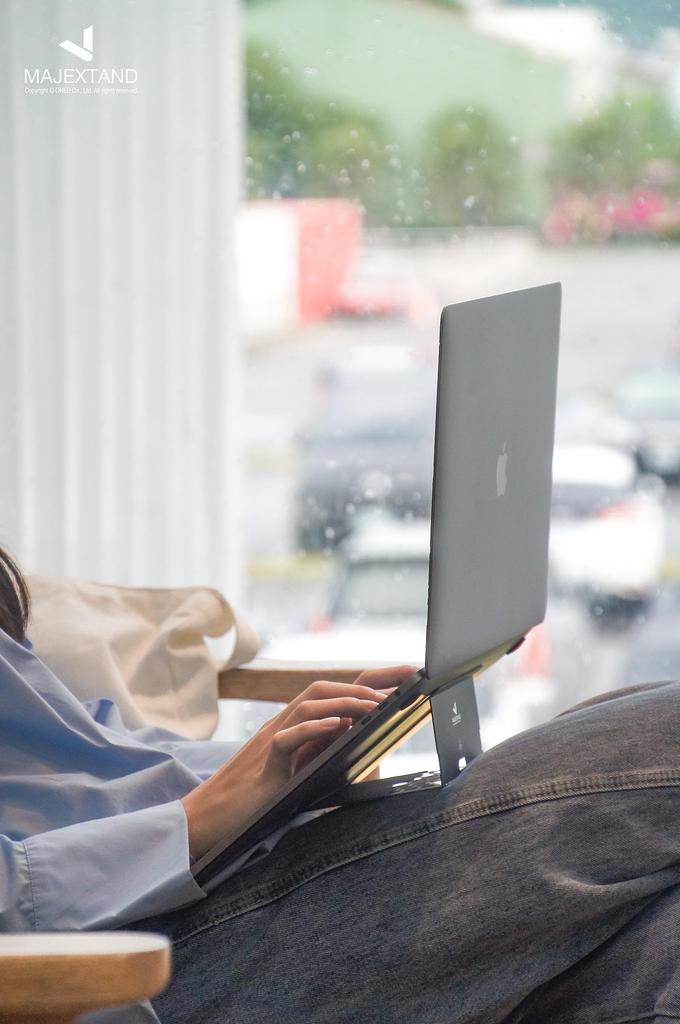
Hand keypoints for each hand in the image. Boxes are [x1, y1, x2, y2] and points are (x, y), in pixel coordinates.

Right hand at [181, 665, 415, 860]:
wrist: (210, 818)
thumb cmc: (255, 800)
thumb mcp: (297, 775)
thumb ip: (324, 758)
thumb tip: (366, 751)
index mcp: (296, 727)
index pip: (334, 693)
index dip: (369, 680)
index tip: (405, 674)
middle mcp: (284, 725)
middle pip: (324, 688)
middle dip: (365, 683)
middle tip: (402, 686)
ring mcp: (271, 740)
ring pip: (307, 705)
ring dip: (345, 701)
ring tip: (377, 704)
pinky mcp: (263, 764)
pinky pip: (286, 738)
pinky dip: (311, 728)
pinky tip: (335, 727)